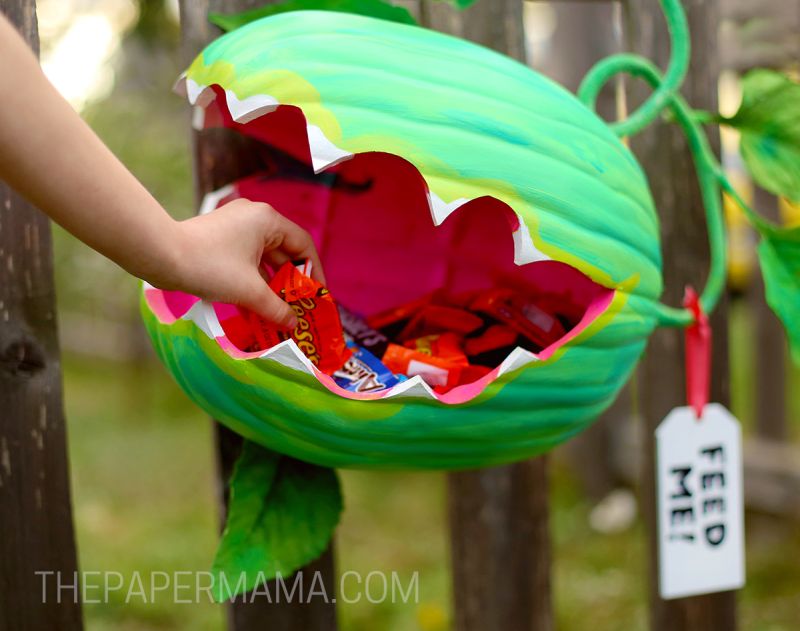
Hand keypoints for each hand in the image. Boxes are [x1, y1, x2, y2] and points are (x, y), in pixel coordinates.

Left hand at [162, 200, 324, 329]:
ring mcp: (235, 227)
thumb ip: (276, 308)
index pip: (302, 245)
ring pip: (263, 258)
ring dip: (271, 285)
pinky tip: (255, 305)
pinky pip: (247, 260)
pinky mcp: (220, 238)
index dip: (314, 272)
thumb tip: (293, 325)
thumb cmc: (209, 266)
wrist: (160, 255)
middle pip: (283, 252)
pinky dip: (253, 281)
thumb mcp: (249, 291)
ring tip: (278, 311)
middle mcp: (254, 218)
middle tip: (299, 307)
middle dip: (291, 283)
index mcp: (267, 221)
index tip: (317, 295)